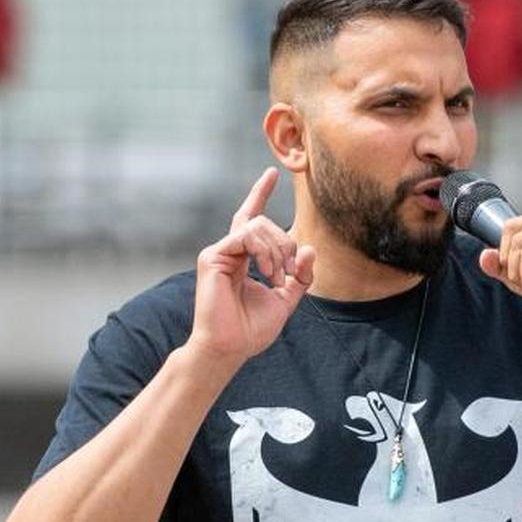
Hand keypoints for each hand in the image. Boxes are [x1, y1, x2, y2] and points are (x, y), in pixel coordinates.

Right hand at [188, 168, 315, 366]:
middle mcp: (229, 251)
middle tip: (290, 273)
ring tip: (277, 277)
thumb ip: (299, 276)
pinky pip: (245, 236)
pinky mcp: (212, 257)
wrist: (230, 348)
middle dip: (285, 242)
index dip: (260, 194)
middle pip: (263, 222)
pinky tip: (267, 273)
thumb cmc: (251, 329)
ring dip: (276, 250)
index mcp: (243, 258)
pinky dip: (263, 252)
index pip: (251, 218)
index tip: (272, 173)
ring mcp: (219, 252)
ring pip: (256, 225)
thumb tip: (308, 248)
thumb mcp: (285, 300)